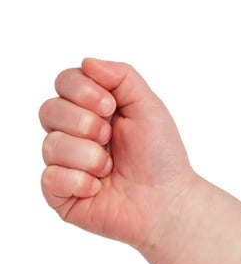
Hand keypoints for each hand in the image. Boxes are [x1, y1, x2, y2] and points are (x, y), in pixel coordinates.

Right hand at [39, 57, 198, 252]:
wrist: (168, 201)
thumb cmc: (160, 156)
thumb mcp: (148, 106)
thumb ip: (121, 76)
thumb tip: (87, 62)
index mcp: (90, 109)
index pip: (64, 82)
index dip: (81, 90)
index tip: (110, 107)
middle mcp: (72, 133)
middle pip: (48, 110)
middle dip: (84, 123)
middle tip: (110, 138)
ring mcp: (64, 164)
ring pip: (50, 145)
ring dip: (88, 155)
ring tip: (110, 167)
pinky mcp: (60, 194)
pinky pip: (50, 178)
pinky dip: (79, 181)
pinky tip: (98, 187)